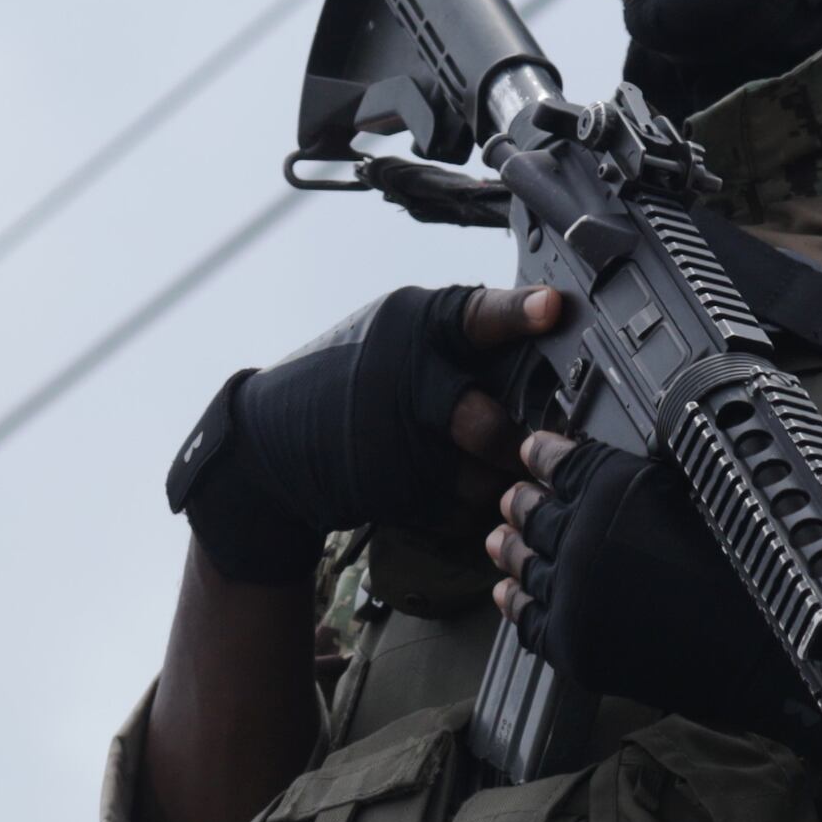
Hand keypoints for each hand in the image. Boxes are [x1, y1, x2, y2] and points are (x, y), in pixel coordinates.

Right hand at [166, 284, 567, 584]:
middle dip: (513, 444)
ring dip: (490, 479)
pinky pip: (460, 512)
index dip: (518, 314)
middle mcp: (406, 382)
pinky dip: (462, 506)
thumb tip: (542, 343)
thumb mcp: (391, 338)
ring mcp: (396, 446)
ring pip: (482, 478)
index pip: (476, 316)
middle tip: (532, 445)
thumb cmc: (345, 381)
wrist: (269, 448)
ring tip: (475, 465)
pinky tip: (439, 484)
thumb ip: (458, 340)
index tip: (552, 310)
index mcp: (412, 329)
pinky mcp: (393, 496)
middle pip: (487, 425)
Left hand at [487, 429, 821, 769]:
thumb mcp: (702, 496)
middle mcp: (578, 536)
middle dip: (523, 502)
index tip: (534, 450)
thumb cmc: (751, 571)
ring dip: (510, 548)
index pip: (561, 463)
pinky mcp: (570, 644)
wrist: (766, 654)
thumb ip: (647, 481)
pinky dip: (514, 603)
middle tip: (513, 497)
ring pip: (522, 564)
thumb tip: (623, 471)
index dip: (544, 455)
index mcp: (610, 488)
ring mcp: (569, 594)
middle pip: (533, 514)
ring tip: (499, 540)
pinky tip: (507, 594)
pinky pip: (527, 619)